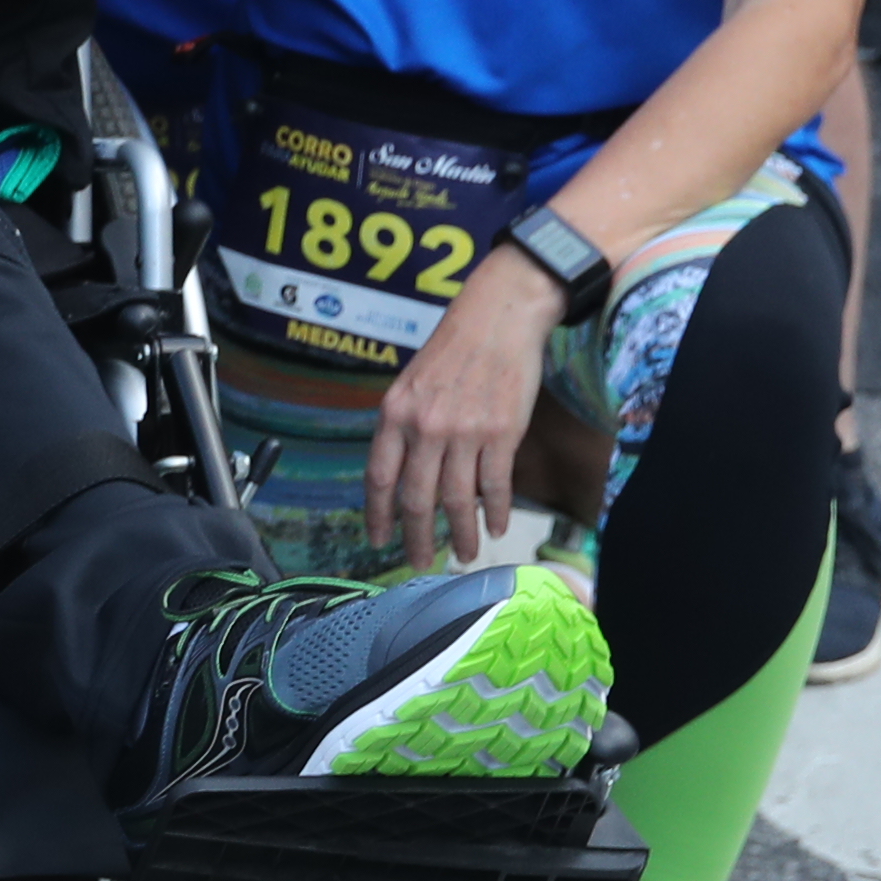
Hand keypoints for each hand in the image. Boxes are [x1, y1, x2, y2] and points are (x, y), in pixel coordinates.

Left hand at [369, 246, 558, 571]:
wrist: (497, 317)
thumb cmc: (453, 349)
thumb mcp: (411, 384)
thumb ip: (404, 427)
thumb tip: (402, 475)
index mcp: (395, 414)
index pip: (379, 478)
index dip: (378, 515)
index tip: (379, 541)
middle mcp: (425, 427)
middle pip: (417, 499)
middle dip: (420, 539)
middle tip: (423, 563)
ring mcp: (465, 432)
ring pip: (459, 500)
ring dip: (462, 534)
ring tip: (466, 555)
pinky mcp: (503, 433)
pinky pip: (496, 485)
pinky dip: (497, 512)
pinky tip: (498, 527)